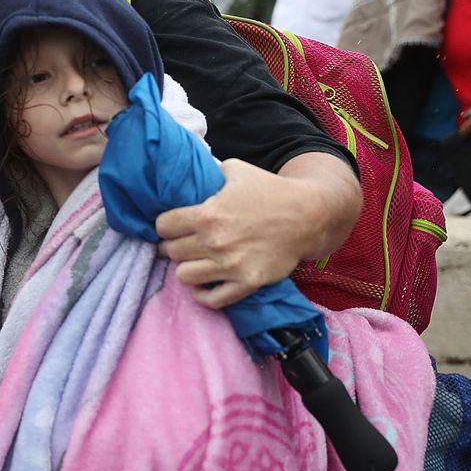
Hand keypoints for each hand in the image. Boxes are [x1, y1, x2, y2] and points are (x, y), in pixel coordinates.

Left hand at [155, 159, 330, 308]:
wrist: (307, 216)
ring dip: (187, 268)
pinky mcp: (247, 283)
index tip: (172, 225)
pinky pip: (212, 300)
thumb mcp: (235, 171)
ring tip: (195, 261)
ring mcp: (230, 265)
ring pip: (184, 276)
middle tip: (182, 243)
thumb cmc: (270, 190)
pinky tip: (205, 284)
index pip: (163, 226)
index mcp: (207, 214)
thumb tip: (188, 176)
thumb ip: (208, 174)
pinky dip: (204, 294)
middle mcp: (214, 242)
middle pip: (170, 252)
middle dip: (172, 246)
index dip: (165, 225)